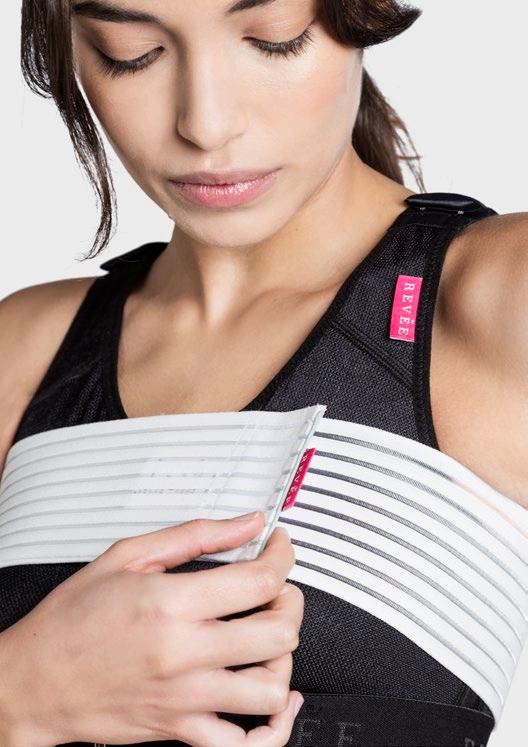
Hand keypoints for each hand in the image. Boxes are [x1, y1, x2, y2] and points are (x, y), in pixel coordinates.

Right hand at [0, 512, 303, 746]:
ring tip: (270, 639)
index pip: (259, 582)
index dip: (282, 557)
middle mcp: (184, 654)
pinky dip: (273, 728)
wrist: (33, 682)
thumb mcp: (128, 557)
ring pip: (271, 689)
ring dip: (285, 659)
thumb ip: (196, 535)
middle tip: (278, 589)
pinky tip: (276, 702)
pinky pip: (244, 746)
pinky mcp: (179, 730)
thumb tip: (247, 522)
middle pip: (279, 632)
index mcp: (171, 603)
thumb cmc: (73, 618)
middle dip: (291, 602)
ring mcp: (185, 698)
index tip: (278, 547)